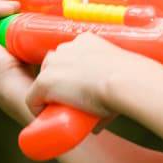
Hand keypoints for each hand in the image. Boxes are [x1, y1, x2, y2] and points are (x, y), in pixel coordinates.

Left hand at [25, 33, 148, 124]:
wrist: (126, 80)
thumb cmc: (131, 78)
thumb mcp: (119, 76)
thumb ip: (111, 92)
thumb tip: (100, 121)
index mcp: (86, 40)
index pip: (69, 54)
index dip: (71, 72)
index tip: (79, 87)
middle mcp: (67, 48)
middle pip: (52, 63)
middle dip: (58, 80)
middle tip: (69, 98)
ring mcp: (54, 65)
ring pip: (42, 79)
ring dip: (48, 92)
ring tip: (59, 108)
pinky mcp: (45, 82)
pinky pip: (32, 98)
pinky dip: (37, 108)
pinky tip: (45, 117)